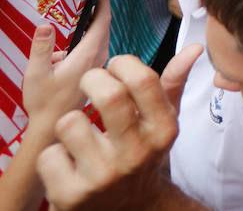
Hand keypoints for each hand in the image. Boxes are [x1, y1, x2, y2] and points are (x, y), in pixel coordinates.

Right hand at [22, 0, 111, 127]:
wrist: (51, 128)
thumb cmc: (44, 102)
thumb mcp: (36, 74)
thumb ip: (41, 49)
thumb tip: (46, 25)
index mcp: (88, 54)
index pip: (103, 21)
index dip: (103, 2)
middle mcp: (99, 57)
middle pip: (105, 26)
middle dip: (99, 8)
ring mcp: (99, 64)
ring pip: (102, 36)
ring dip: (95, 22)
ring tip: (84, 8)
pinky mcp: (94, 70)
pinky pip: (97, 46)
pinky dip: (91, 35)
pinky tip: (77, 35)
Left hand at [36, 44, 202, 210]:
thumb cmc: (141, 156)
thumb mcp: (161, 123)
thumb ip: (172, 84)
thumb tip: (193, 48)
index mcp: (162, 131)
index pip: (143, 80)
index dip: (122, 63)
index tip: (115, 68)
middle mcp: (137, 153)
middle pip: (108, 94)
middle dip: (91, 79)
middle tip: (91, 85)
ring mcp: (104, 176)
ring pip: (69, 122)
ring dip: (69, 124)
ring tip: (80, 135)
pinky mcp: (72, 195)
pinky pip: (49, 155)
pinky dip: (54, 157)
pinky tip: (69, 165)